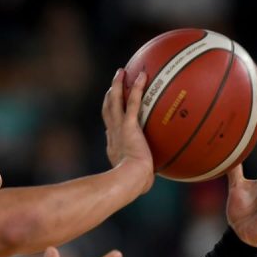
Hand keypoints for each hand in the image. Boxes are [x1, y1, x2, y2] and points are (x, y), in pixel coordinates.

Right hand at [102, 69, 154, 194]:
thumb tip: (148, 184)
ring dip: (117, 85)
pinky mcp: (129, 125)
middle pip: (108, 110)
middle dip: (109, 97)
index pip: (110, 128)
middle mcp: (113, 134)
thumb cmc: (135, 184)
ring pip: (114, 102)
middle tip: (112, 85)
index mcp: (114, 146)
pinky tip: (142, 76)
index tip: (112, 111)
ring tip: (121, 72)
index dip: (110, 117)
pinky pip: (133, 102)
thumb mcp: (136, 179)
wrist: (130, 179)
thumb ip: (141, 177)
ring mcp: (119, 128)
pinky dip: (136, 88)